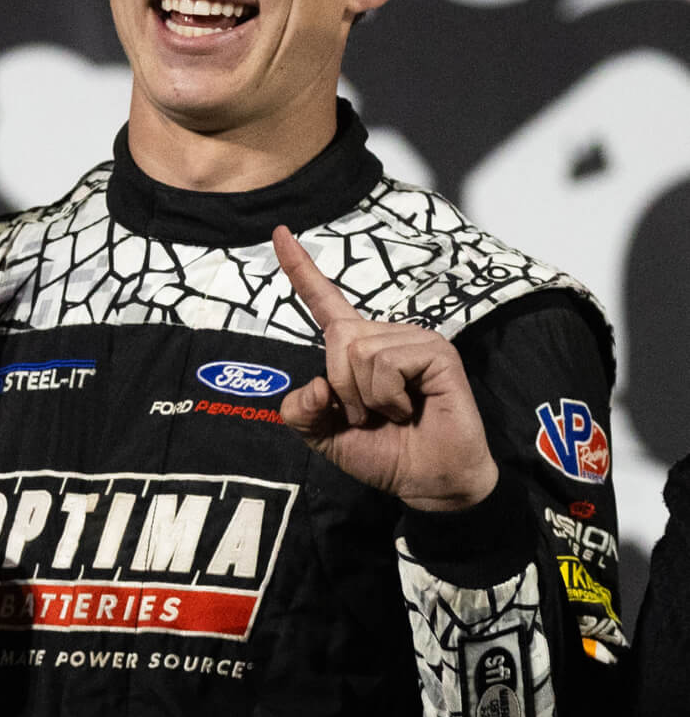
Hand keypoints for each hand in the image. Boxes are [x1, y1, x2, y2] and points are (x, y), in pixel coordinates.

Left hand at [272, 225, 497, 511]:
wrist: (427, 483)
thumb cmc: (384, 453)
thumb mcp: (324, 435)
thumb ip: (300, 411)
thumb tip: (313, 385)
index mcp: (355, 348)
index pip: (323, 300)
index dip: (300, 268)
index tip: (280, 233)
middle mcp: (383, 335)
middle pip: (336, 337)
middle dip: (343, 387)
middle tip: (367, 415)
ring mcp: (412, 338)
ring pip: (359, 350)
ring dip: (366, 396)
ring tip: (392, 413)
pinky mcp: (436, 351)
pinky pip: (386, 361)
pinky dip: (388, 396)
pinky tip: (410, 408)